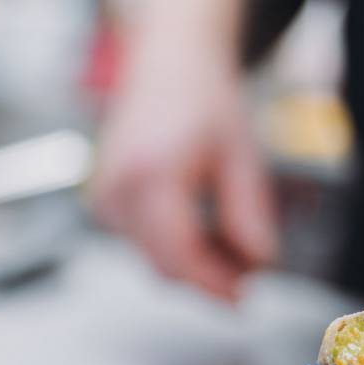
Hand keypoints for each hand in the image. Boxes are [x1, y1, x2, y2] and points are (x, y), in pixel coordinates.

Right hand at [91, 45, 275, 301]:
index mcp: (151, 174)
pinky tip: (207, 231)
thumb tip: (259, 265)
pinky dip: (178, 249)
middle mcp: (117, 188)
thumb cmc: (206, 102)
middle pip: (164, 265)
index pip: (178, 254)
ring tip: (235, 243)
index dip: (213, 284)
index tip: (244, 299)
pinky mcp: (104, 203)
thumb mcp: (243, 156)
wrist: (168, 65)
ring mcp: (104, 197)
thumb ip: (249, 214)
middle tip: (251, 274)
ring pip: (154, 260)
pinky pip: (144, 245)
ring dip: (196, 265)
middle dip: (210, 278)